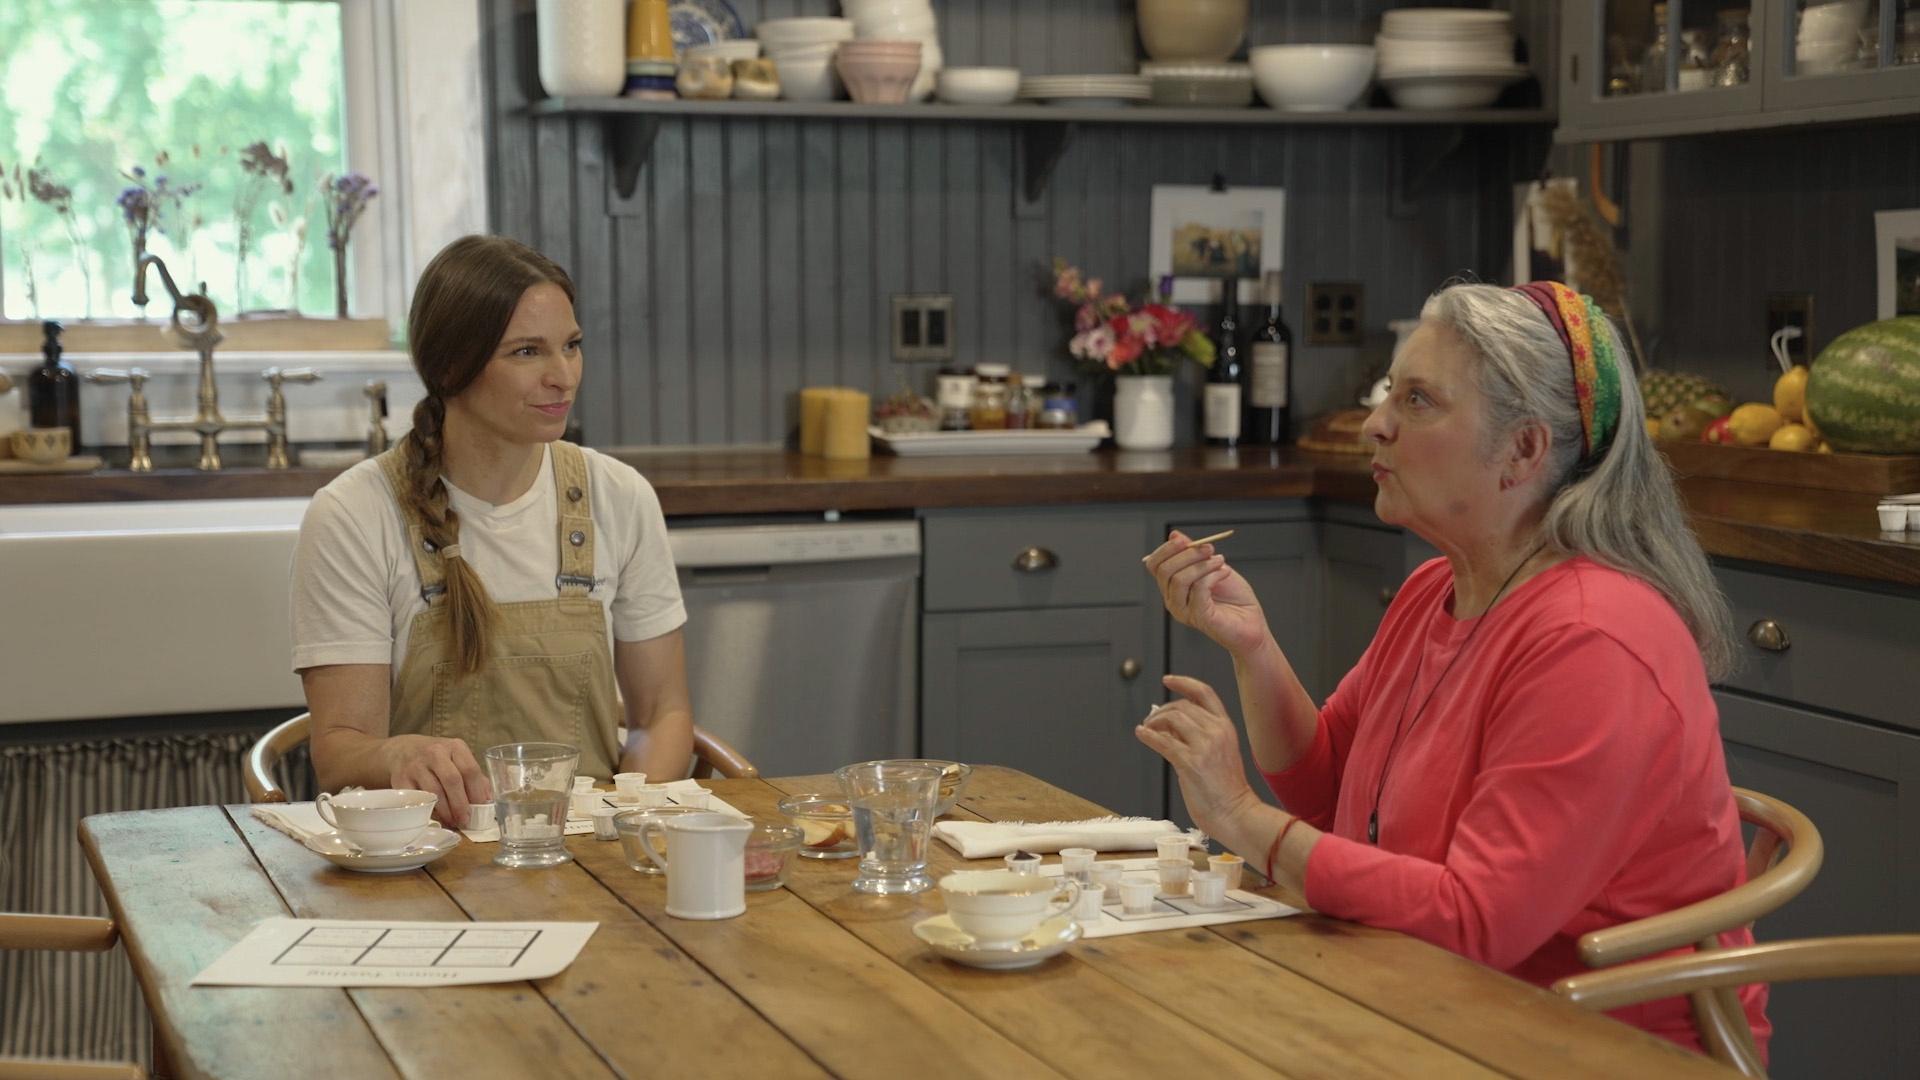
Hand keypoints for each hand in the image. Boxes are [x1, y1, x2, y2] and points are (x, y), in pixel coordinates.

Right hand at [383, 736, 490, 827]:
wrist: (403, 751)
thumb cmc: (438, 760)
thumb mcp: (458, 760)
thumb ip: (474, 778)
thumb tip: (488, 802)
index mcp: (455, 747)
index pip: (470, 770)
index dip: (477, 792)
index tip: (481, 810)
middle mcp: (435, 753)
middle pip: (452, 780)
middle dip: (461, 804)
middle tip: (465, 821)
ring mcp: (416, 765)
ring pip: (434, 792)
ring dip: (445, 811)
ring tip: (452, 822)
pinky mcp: (401, 779)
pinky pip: (417, 799)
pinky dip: (428, 811)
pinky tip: (435, 817)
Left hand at [1133, 675, 1260, 837]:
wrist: (1235, 812)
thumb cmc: (1225, 788)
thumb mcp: (1218, 752)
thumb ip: (1197, 735)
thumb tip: (1166, 724)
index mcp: (1226, 727)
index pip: (1204, 693)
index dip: (1184, 682)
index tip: (1167, 680)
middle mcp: (1217, 731)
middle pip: (1182, 706)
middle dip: (1162, 711)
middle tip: (1151, 721)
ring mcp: (1205, 746)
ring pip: (1172, 719)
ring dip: (1154, 722)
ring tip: (1147, 730)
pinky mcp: (1191, 763)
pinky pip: (1163, 741)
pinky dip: (1148, 735)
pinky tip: (1141, 734)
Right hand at [1142, 530, 1271, 657]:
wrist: (1251, 622)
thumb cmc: (1233, 597)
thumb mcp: (1212, 567)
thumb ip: (1193, 553)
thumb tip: (1175, 535)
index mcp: (1172, 587)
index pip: (1154, 565)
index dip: (1166, 549)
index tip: (1184, 540)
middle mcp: (1173, 600)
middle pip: (1164, 570)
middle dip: (1187, 554)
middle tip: (1209, 548)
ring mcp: (1183, 611)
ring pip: (1179, 579)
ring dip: (1202, 564)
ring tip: (1221, 561)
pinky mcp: (1199, 617)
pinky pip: (1198, 589)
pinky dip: (1213, 576)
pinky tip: (1225, 573)